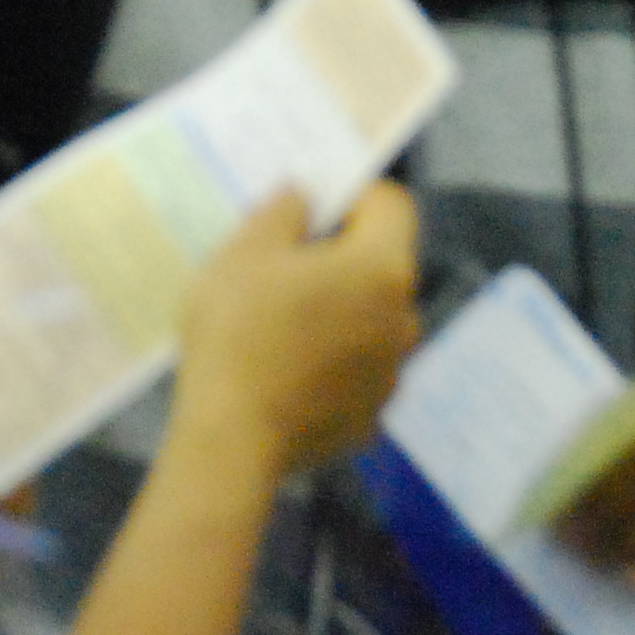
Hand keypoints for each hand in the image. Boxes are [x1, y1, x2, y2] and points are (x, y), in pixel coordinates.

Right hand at [172, 184, 423, 477]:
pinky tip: (287, 373)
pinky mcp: (371, 418)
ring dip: (340, 312)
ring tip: (283, 324)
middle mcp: (404, 319)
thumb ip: (283, 210)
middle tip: (284, 265)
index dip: (355, 194)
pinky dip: (332, 364)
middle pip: (382, 266)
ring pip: (372, 321)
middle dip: (342, 257)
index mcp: (382, 268)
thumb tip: (305, 195)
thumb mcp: (244, 252)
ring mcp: (391, 374)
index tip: (312, 207)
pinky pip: (357, 372)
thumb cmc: (240, 331)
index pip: (393, 205)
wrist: (231, 439)